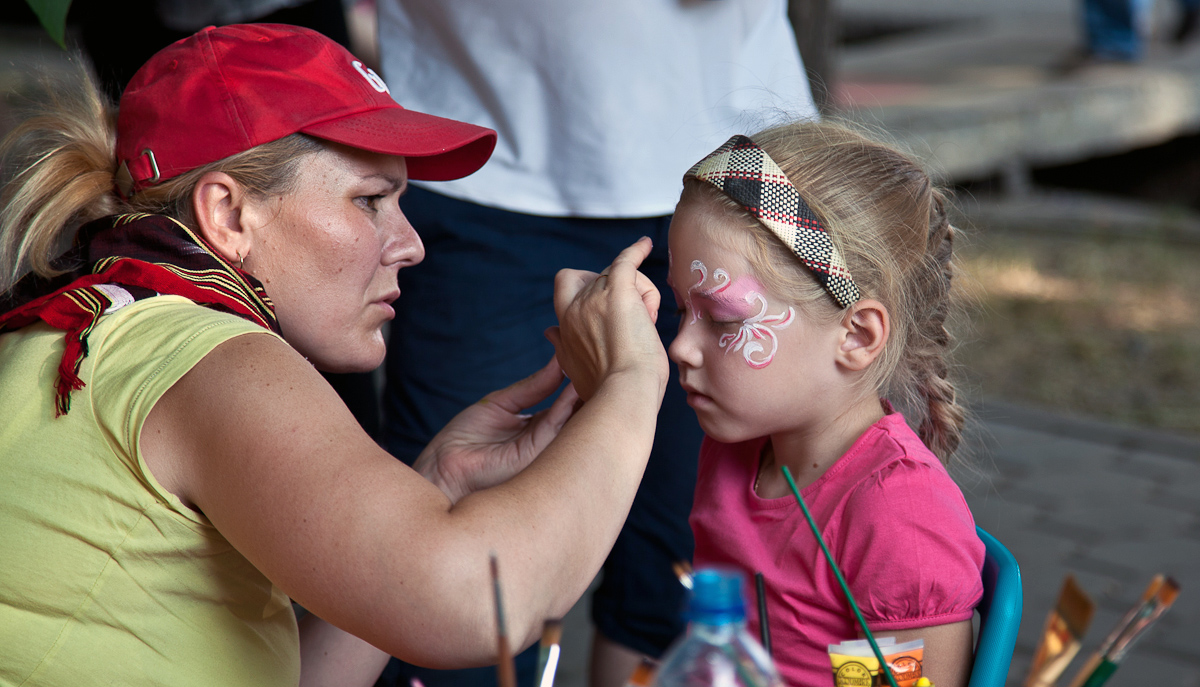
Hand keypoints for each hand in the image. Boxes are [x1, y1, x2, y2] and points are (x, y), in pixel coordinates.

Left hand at [412, 356, 579, 503]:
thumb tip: (558, 362)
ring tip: (592, 365)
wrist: (442, 467)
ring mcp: (545, 449)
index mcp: (538, 428)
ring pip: (576, 420)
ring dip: (584, 392)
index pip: (568, 401)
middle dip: (588, 384)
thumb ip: (533, 386)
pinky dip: (570, 405)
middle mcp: (547, 440)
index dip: (576, 377)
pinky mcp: (537, 456)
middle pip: (579, 411)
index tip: (582, 351)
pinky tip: (576, 385)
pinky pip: (560, 427)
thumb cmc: (464, 439)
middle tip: (597, 357)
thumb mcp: (501, 403)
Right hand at [545, 237, 666, 401]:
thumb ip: (563, 349)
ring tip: (646, 324)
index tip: (600, 312)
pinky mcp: (618, 291)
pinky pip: (625, 261)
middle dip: (612, 293)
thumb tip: (550, 332)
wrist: (624, 394)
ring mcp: (593, 298)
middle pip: (594, 281)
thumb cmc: (611, 392)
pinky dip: (636, 251)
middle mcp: (573, 310)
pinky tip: (645, 245)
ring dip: (637, 295)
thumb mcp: (576, 371)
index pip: (566, 294)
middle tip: (631, 319)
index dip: (584, 296)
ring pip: (617, 277)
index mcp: (565, 330)